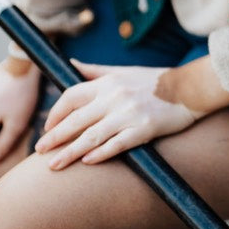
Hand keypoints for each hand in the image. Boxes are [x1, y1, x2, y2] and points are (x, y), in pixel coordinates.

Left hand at [34, 63, 203, 169]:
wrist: (189, 88)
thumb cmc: (154, 80)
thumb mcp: (123, 71)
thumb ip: (95, 71)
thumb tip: (71, 64)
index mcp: (108, 82)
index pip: (72, 96)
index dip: (56, 114)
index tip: (47, 127)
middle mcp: (115, 97)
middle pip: (76, 120)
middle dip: (55, 137)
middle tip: (39, 151)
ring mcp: (129, 114)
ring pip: (92, 136)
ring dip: (70, 152)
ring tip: (54, 164)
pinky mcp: (144, 129)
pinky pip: (116, 145)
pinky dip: (100, 154)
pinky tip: (87, 162)